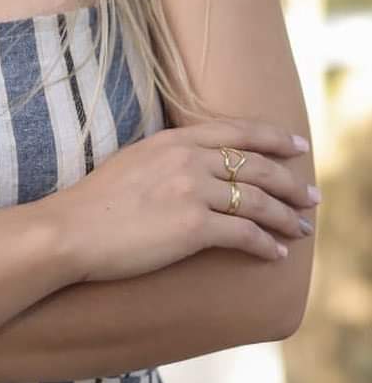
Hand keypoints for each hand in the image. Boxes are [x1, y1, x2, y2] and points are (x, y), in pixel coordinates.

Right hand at [51, 119, 318, 283]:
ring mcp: (191, 190)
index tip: (297, 145)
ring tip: (301, 227)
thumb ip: (165, 157)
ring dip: (286, 216)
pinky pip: (244, 233)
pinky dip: (267, 244)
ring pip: (256, 200)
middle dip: (290, 182)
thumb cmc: (93, 203)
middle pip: (255, 165)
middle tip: (311, 196)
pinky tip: (277, 252)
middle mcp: (186, 158)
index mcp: (171, 139)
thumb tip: (193, 165)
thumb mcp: (131, 161)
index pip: (235, 131)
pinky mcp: (193, 226)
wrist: (70, 230)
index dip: (273, 137)